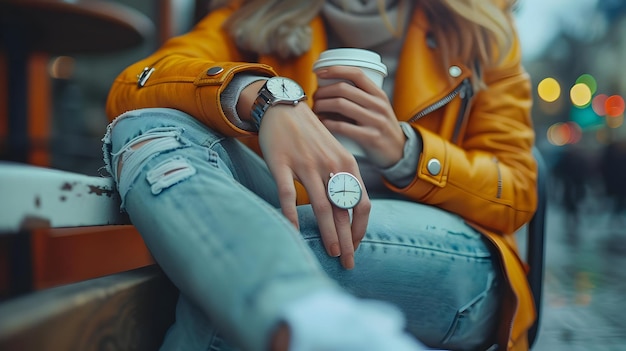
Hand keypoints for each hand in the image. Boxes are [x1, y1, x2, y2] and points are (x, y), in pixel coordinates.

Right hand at [257, 103, 370, 269]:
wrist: (283, 106)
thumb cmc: (311, 135)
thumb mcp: (335, 153)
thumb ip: (342, 179)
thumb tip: (348, 212)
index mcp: (347, 164)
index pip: (362, 203)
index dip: (361, 228)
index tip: (355, 245)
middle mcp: (330, 165)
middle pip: (344, 210)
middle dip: (348, 240)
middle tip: (348, 263)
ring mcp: (306, 164)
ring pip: (320, 206)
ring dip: (327, 233)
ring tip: (330, 253)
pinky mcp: (281, 163)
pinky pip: (287, 194)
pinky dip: (290, 215)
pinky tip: (293, 232)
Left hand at [313, 66, 405, 167]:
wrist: (399, 152)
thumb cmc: (380, 127)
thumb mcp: (377, 108)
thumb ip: (360, 97)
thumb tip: (328, 87)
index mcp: (379, 94)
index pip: (356, 73)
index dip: (335, 70)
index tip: (319, 73)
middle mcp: (378, 105)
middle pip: (343, 89)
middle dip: (323, 91)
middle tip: (315, 98)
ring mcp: (375, 121)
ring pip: (341, 105)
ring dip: (322, 105)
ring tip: (316, 109)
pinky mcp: (370, 137)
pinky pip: (343, 126)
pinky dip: (327, 123)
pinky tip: (322, 123)